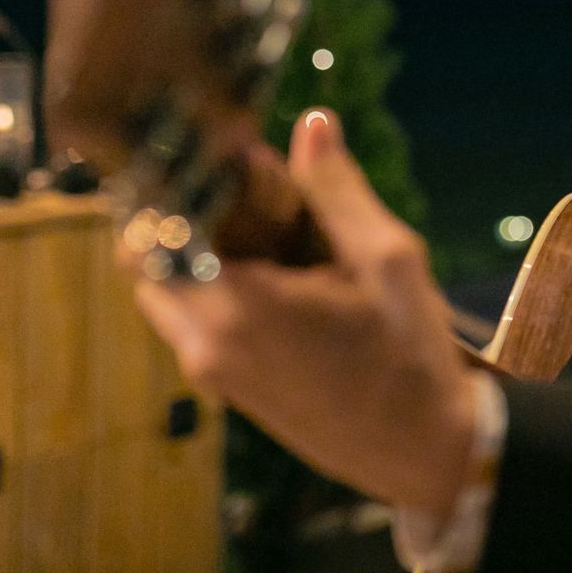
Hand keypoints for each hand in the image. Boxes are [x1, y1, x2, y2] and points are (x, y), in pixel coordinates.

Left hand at [130, 108, 479, 519]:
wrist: (425, 451)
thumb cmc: (410, 352)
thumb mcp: (387, 259)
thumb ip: (337, 191)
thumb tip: (312, 122)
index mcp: (237, 306)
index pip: (149, 237)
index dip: (170, 191)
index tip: (210, 161)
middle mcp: (205, 343)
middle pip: (146, 265)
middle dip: (180, 220)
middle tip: (238, 190)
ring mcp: (213, 373)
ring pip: (168, 296)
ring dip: (195, 258)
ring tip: (263, 231)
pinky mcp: (229, 392)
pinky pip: (194, 326)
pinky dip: (213, 292)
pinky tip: (278, 277)